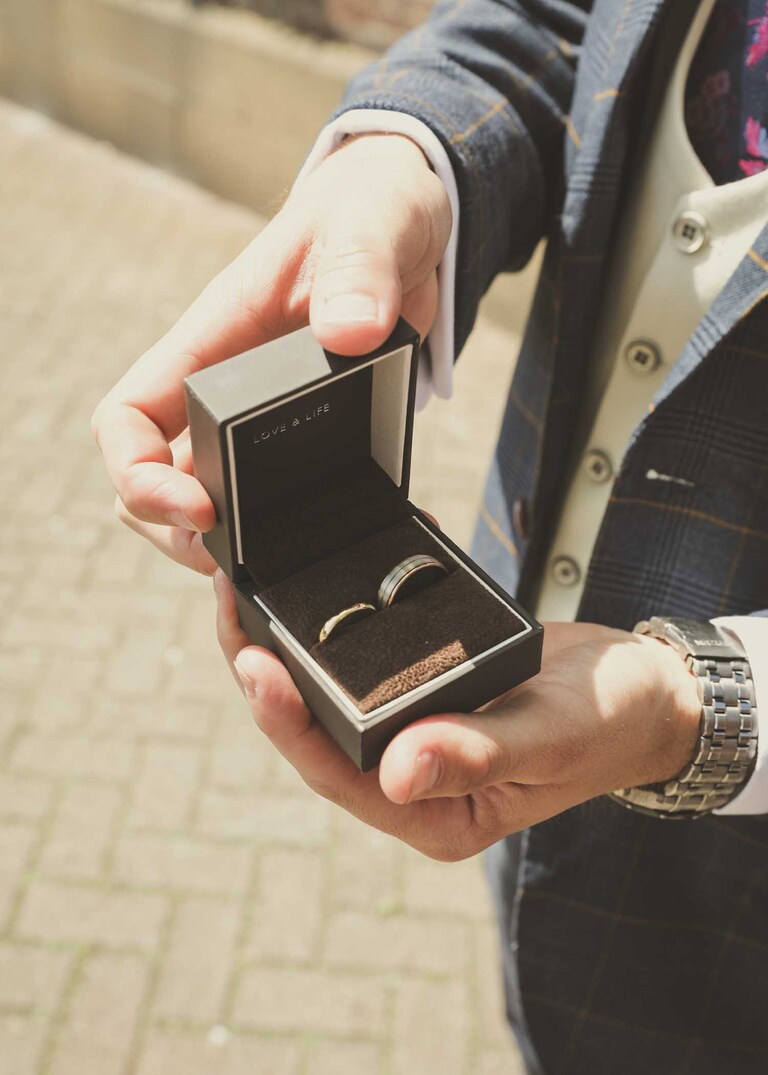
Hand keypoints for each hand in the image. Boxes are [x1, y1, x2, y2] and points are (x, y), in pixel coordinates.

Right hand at [91, 133, 450, 572]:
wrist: (411, 225)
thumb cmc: (370, 210)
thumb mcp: (369, 226)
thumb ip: (357, 271)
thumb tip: (349, 332)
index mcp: (211, 343)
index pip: (127, 419)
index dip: (138, 475)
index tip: (199, 507)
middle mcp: (224, 392)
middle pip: (156, 482)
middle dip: (180, 535)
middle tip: (241, 564)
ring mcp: (264, 424)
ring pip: (213, 506)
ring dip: (233, 552)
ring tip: (286, 576)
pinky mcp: (311, 441)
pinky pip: (284, 504)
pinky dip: (300, 539)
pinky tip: (351, 548)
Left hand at [214, 572, 701, 860]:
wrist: (642, 691)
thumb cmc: (608, 723)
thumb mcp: (552, 735)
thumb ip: (480, 753)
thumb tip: (399, 774)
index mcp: (435, 811)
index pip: (339, 775)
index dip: (288, 722)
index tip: (254, 662)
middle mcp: (414, 780)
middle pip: (318, 734)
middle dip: (266, 674)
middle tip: (231, 605)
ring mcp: (416, 735)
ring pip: (330, 698)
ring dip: (288, 647)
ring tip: (250, 591)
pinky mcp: (424, 694)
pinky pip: (365, 666)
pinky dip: (336, 626)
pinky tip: (310, 583)